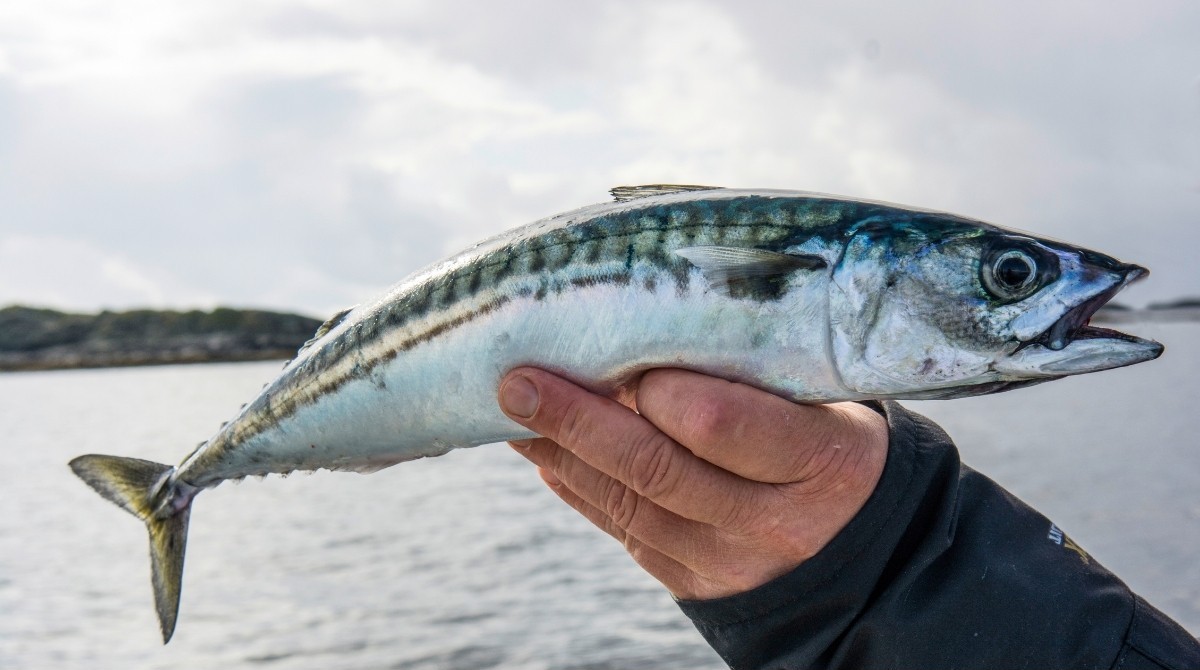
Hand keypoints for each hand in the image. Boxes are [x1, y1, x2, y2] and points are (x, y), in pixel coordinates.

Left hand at [497, 368, 888, 600]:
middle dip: (576, 420)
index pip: (719, 424)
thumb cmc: (830, 434)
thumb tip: (640, 337)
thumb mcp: (823, 397)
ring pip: (629, 503)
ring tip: (513, 410)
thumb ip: (750, 371)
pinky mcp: (696, 583)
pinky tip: (544, 453)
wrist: (860, 539)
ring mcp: (731, 561)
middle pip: (656, 467)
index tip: (613, 353)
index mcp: (821, 458)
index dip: (656, 391)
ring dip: (561, 453)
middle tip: (517, 380)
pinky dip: (579, 488)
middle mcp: (775, 520)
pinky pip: (625, 531)